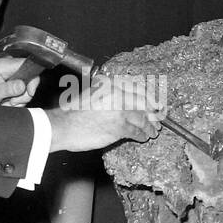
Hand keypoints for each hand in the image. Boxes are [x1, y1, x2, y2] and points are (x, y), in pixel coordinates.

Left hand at [0, 56, 38, 106]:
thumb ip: (6, 89)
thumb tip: (23, 86)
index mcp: (3, 65)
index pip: (28, 64)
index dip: (32, 79)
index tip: (28, 92)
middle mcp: (8, 67)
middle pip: (29, 79)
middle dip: (22, 94)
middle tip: (10, 102)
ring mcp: (8, 74)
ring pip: (25, 88)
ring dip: (17, 99)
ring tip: (3, 103)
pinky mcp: (8, 81)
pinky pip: (19, 92)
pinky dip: (13, 100)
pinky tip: (3, 102)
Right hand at [46, 79, 164, 152]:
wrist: (63, 126)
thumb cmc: (72, 112)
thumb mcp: (91, 93)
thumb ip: (109, 93)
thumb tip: (126, 99)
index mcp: (111, 84)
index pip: (138, 89)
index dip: (149, 98)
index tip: (155, 105)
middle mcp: (118, 94)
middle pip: (144, 103)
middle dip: (153, 113)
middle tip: (159, 119)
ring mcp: (120, 111)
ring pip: (142, 118)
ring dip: (150, 126)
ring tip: (153, 131)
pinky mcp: (119, 127)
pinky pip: (136, 131)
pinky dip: (142, 135)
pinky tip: (143, 137)